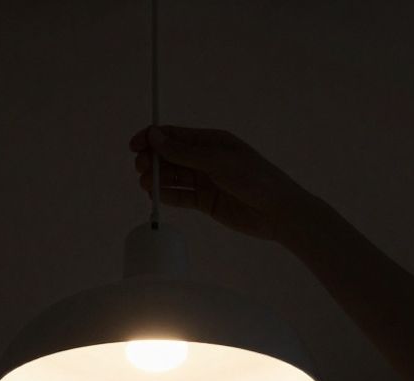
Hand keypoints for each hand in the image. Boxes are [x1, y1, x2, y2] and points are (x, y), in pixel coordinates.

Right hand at [129, 125, 320, 243]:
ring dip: (158, 179)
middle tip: (141, 168)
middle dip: (153, 160)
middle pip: (171, 156)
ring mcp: (206, 181)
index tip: (134, 145)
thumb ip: (184, 152)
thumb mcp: (217, 161)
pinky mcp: (206, 202)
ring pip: (174, 177)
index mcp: (212, 141)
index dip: (152, 138)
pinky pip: (182, 196)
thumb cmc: (253, 178)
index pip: (175, 136)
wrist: (278, 211)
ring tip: (146, 184)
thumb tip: (155, 136)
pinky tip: (156, 196)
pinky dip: (168, 196)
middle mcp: (206, 159)